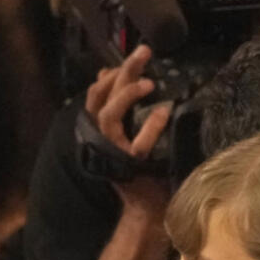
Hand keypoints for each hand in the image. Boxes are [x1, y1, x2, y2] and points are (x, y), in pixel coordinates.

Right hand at [83, 46, 171, 218]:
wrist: (145, 208)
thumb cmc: (140, 171)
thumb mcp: (126, 133)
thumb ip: (117, 106)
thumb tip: (105, 73)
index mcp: (99, 130)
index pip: (96, 94)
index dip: (109, 75)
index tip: (129, 60)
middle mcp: (100, 138)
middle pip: (101, 97)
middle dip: (122, 71)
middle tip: (144, 51)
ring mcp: (112, 153)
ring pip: (109, 116)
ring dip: (126, 95)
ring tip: (149, 82)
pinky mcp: (130, 167)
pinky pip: (139, 144)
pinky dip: (151, 126)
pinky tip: (164, 111)